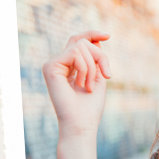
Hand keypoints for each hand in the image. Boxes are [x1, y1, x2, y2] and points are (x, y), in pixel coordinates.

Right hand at [41, 31, 111, 158]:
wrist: (81, 124)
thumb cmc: (90, 108)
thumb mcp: (98, 78)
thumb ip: (96, 59)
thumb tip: (95, 39)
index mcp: (69, 66)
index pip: (78, 42)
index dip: (92, 34)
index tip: (108, 35)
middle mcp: (59, 64)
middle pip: (82, 41)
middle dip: (100, 56)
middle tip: (107, 75)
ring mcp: (53, 65)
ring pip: (80, 45)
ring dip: (93, 66)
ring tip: (89, 86)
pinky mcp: (50, 67)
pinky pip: (74, 53)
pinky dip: (85, 68)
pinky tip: (82, 85)